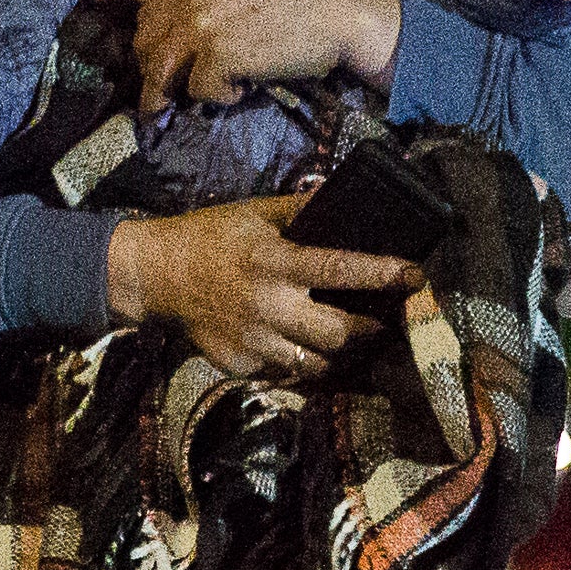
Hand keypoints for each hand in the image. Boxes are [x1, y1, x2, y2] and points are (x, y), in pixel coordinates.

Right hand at [106, 193, 415, 381]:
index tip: (416, 276)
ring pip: (318, 364)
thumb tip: (338, 196)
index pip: (340, 269)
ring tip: (347, 338)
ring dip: (339, 353)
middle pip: (339, 333)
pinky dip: (300, 363)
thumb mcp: (254, 212)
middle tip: (382, 320)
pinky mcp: (240, 365)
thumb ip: (299, 208)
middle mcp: (267, 305)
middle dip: (370, 328)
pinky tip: (302, 346)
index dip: (383, 274)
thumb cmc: (209, 236)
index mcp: (274, 262)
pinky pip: (285, 373)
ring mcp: (253, 341)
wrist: (154, 276)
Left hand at [132, 0, 403, 113]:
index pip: (148, 15)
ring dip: (163, 98)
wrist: (332, 9)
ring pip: (160, 73)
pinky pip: (200, 91)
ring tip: (165, 114)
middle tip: (157, 100)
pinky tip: (243, 88)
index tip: (150, 68)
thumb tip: (167, 48)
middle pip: (146, 46)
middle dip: (149, 77)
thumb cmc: (291, 2)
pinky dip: (220, 98)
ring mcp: (200, 23)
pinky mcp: (217, 55)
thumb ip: (199, 3)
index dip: (147, 47)